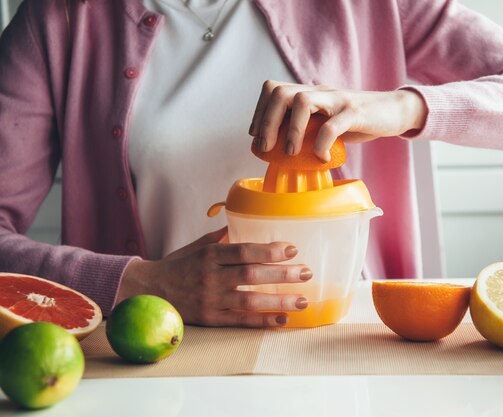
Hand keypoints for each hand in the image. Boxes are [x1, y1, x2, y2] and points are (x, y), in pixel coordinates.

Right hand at [117, 227, 312, 326]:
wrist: (149, 291)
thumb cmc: (180, 265)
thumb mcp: (199, 245)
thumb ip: (224, 236)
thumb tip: (250, 220)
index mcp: (209, 254)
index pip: (242, 251)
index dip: (268, 250)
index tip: (292, 249)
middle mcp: (210, 277)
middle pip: (251, 275)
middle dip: (282, 275)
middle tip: (306, 273)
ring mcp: (210, 300)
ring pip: (249, 301)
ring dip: (279, 301)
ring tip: (303, 300)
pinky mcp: (210, 319)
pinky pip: (240, 322)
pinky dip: (262, 321)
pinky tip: (282, 319)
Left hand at [249, 81, 426, 161]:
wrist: (394, 111)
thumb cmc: (357, 120)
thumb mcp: (327, 120)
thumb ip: (307, 127)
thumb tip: (281, 149)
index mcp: (311, 93)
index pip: (274, 89)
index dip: (260, 112)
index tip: (256, 137)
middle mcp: (321, 91)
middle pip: (281, 93)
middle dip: (267, 122)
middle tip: (266, 148)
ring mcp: (338, 100)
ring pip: (302, 101)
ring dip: (291, 130)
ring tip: (291, 153)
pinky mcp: (356, 112)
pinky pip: (333, 125)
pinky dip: (322, 144)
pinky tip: (322, 158)